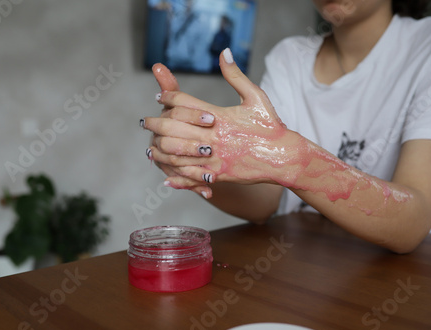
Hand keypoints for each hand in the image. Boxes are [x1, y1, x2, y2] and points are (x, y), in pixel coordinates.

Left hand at [143, 49, 297, 195]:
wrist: (284, 156)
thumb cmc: (271, 126)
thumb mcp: (256, 96)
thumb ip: (236, 75)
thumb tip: (224, 52)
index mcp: (219, 115)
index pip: (184, 102)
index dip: (168, 97)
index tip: (160, 97)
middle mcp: (214, 136)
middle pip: (173, 127)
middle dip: (156, 123)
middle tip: (146, 121)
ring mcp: (215, 157)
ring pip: (177, 154)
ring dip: (161, 149)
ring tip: (151, 146)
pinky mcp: (219, 174)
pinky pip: (191, 176)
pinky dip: (177, 177)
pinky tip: (166, 175)